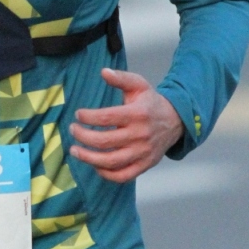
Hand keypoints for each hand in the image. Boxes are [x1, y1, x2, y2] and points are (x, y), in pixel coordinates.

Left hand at [69, 69, 183, 183]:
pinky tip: (95, 166)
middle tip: (72, 130)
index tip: (78, 115)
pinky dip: (106, 174)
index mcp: (137, 114)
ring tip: (75, 151)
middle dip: (83, 137)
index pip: (106, 118)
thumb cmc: (150, 103)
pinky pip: (123, 176)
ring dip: (88, 158)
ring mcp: (142, 153)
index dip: (88, 117)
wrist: (175, 121)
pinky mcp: (144, 165)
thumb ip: (121, 78)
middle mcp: (140, 135)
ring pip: (111, 161)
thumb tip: (103, 72)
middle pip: (105, 141)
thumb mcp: (139, 85)